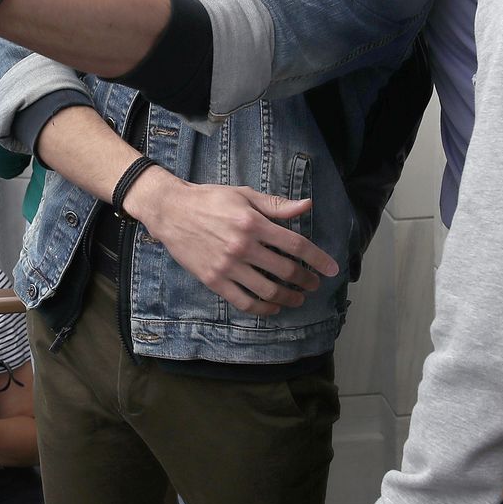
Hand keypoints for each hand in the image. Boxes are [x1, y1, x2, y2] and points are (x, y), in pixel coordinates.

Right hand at [122, 167, 337, 316]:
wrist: (170, 211)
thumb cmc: (209, 199)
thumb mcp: (244, 195)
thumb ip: (276, 205)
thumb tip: (307, 206)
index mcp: (253, 222)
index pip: (295, 245)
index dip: (318, 259)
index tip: (331, 269)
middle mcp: (242, 246)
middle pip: (285, 270)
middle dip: (306, 280)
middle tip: (314, 284)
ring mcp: (227, 266)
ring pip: (268, 290)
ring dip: (289, 298)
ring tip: (298, 298)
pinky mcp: (214, 280)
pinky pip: (244, 301)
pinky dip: (263, 308)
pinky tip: (273, 307)